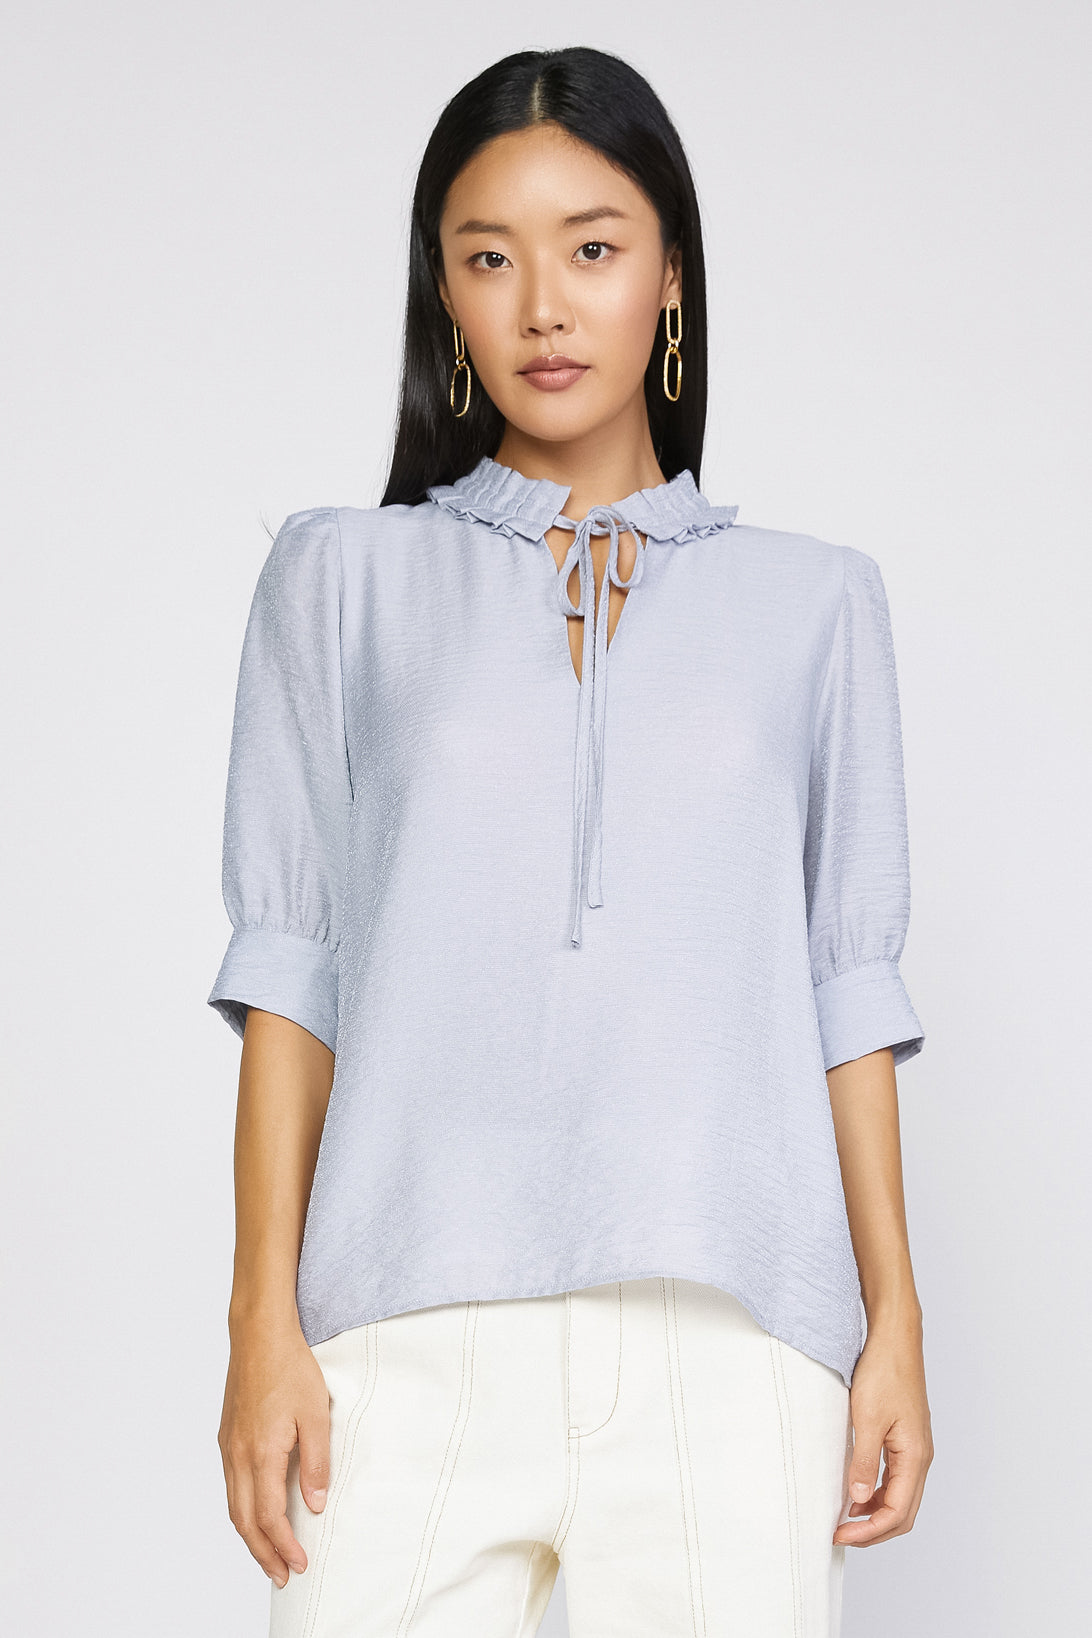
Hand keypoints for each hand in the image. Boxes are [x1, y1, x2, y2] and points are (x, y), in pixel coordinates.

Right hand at [217, 1319, 330, 1587]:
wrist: (259, 1334)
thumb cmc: (290, 1367)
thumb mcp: (316, 1414)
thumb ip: (316, 1462)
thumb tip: (314, 1503)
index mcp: (261, 1453)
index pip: (269, 1516)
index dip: (283, 1546)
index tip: (299, 1564)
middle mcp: (237, 1456)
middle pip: (245, 1521)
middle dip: (263, 1553)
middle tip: (282, 1576)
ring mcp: (228, 1446)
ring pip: (233, 1506)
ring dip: (250, 1536)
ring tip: (268, 1554)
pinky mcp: (227, 1436)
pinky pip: (230, 1486)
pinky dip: (242, 1510)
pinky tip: (254, 1513)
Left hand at [834, 1316, 933, 1546]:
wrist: (894, 1338)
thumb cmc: (883, 1371)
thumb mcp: (866, 1418)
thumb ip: (863, 1461)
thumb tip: (857, 1499)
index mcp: (915, 1456)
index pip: (896, 1512)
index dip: (868, 1531)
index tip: (840, 1535)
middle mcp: (920, 1457)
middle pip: (903, 1512)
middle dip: (873, 1530)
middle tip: (841, 1535)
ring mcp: (914, 1447)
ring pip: (900, 1496)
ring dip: (875, 1513)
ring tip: (844, 1518)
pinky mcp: (905, 1437)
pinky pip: (895, 1477)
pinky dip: (877, 1492)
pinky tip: (855, 1489)